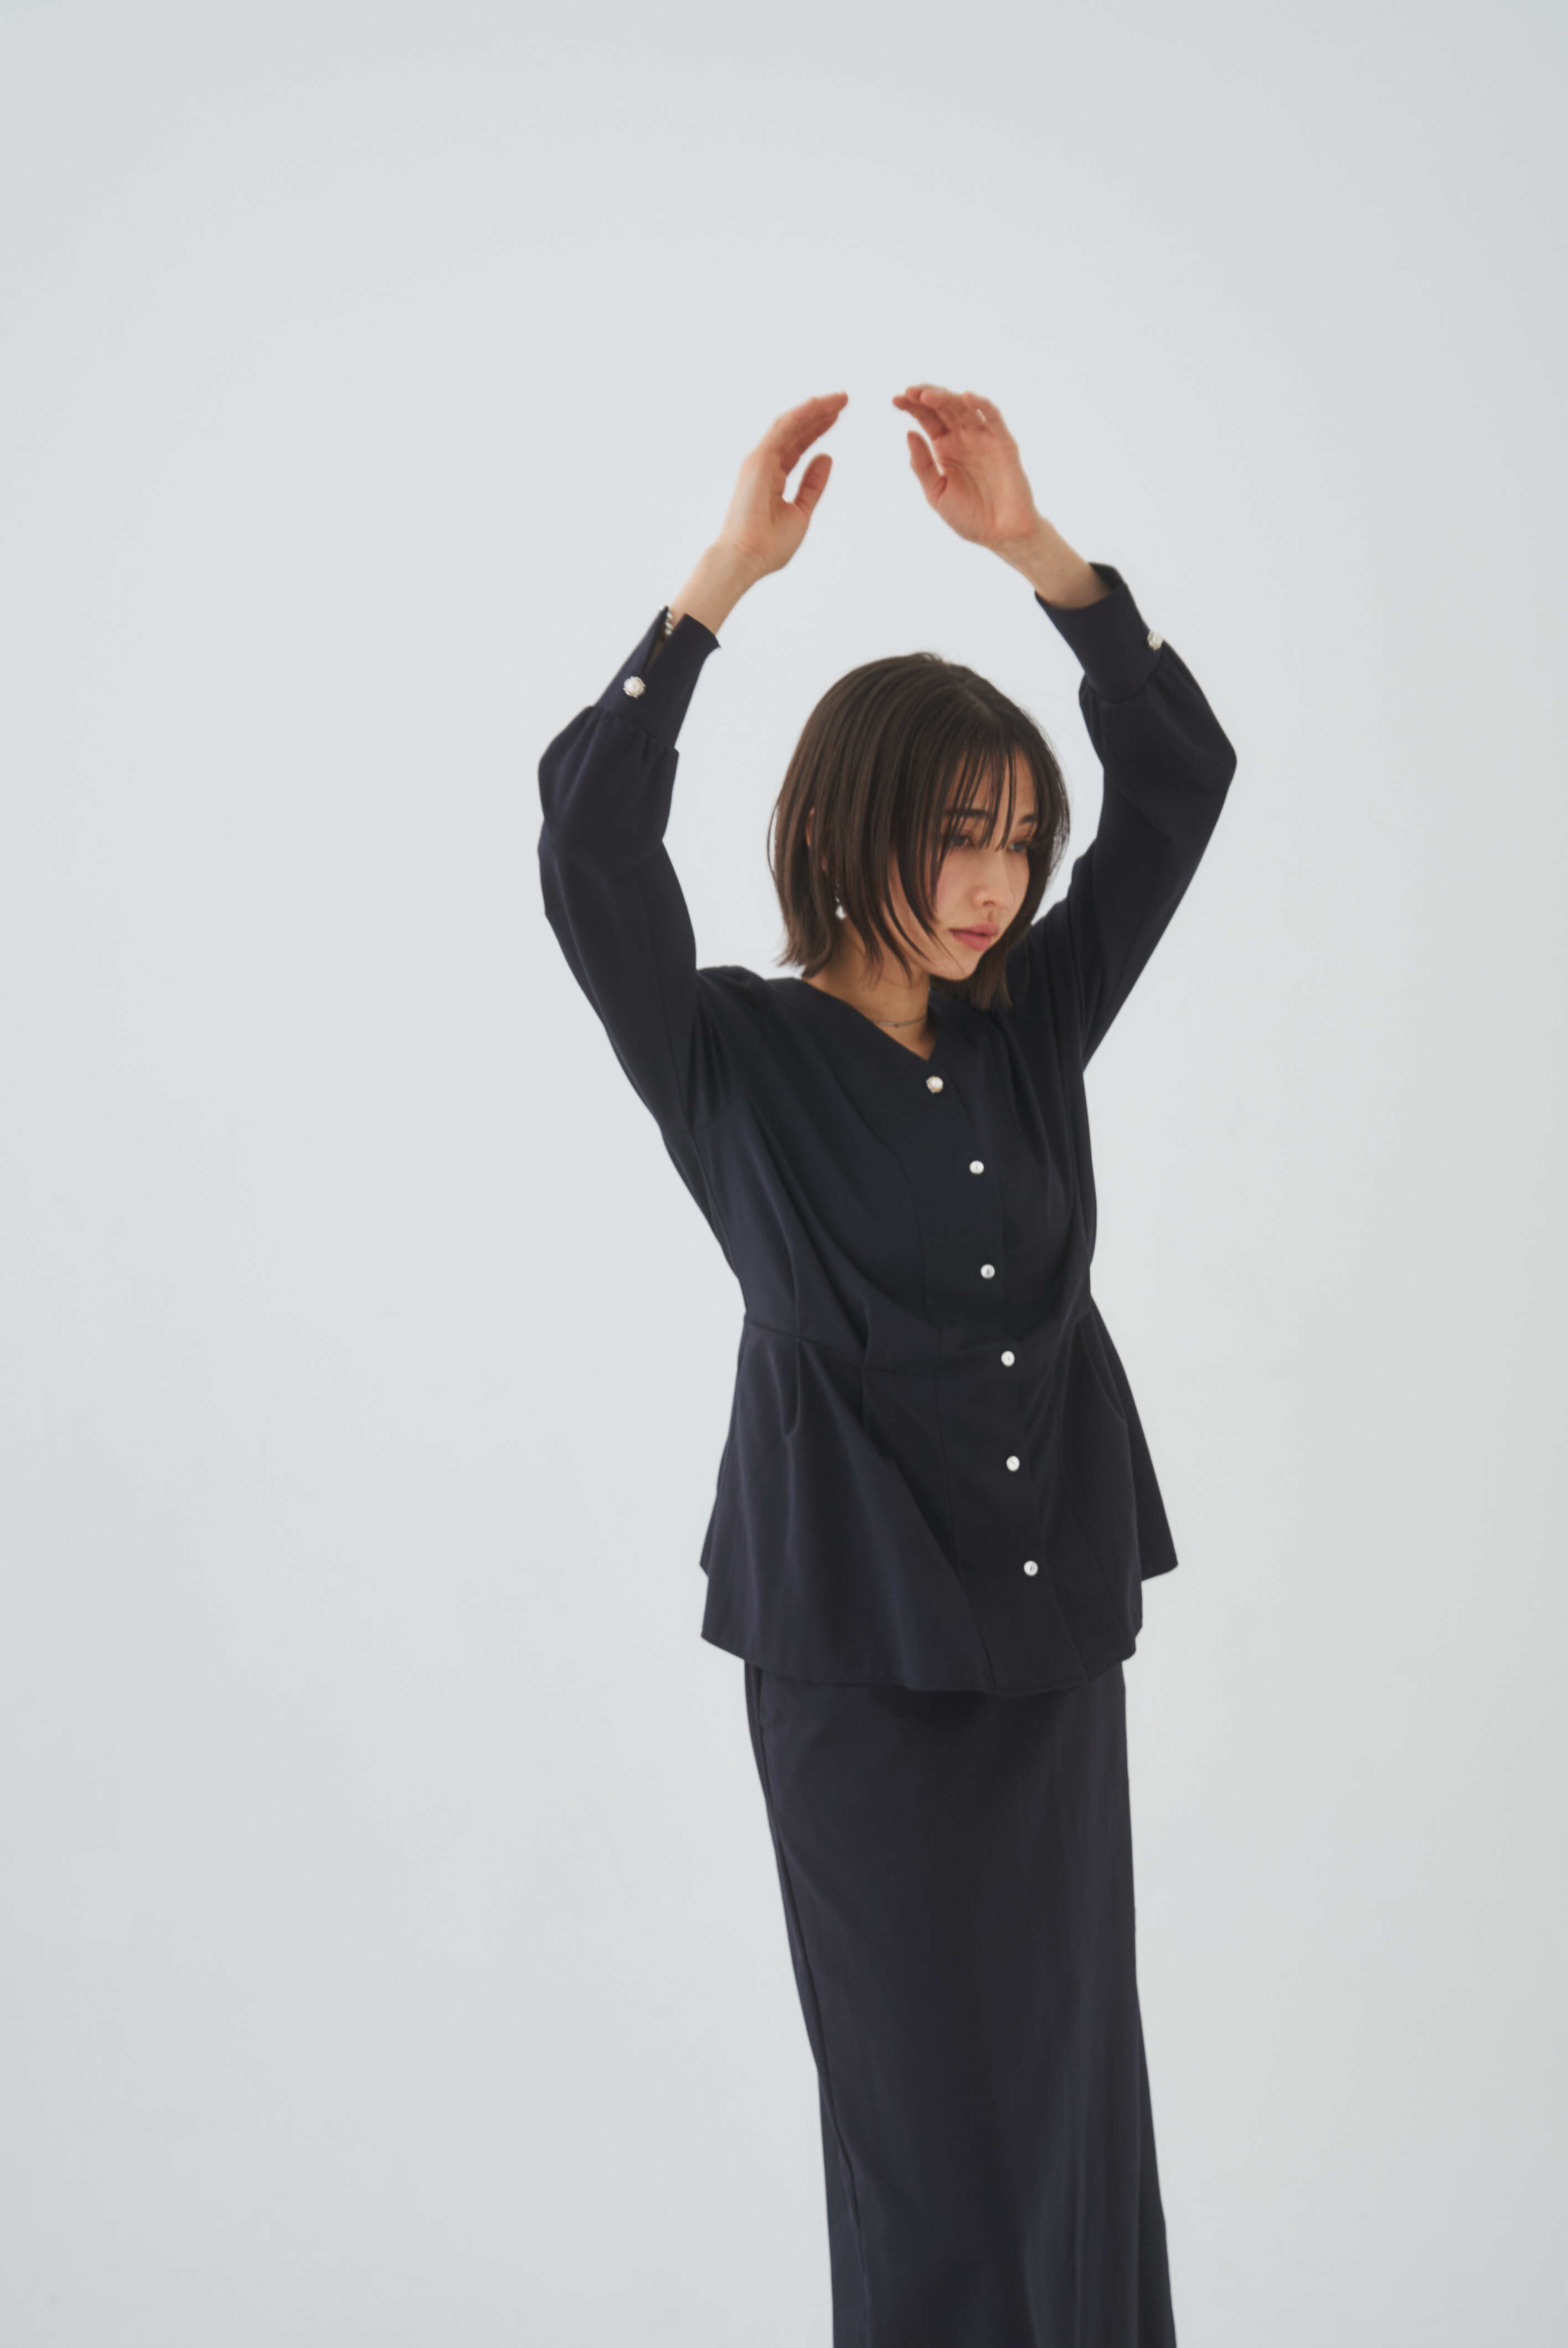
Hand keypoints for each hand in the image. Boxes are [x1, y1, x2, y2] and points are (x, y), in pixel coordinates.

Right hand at [714, 392, 847, 578]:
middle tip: (843, 399)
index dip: (816, 430)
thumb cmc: (769, 544)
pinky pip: (784, 429)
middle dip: (818, 414)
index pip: (796, 447)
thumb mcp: (801, 511)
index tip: (837, 417)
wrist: (747, 557)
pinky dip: (802, 414)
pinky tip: (820, 404)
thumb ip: (812, 485)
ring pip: (790, 425)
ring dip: (814, 409)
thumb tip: (827, 457)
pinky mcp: (759, 459)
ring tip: (839, 398)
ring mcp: (760, 461)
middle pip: (795, 432)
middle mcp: (764, 465)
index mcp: (772, 479)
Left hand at [892, 384, 1046, 551]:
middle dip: (925, 397)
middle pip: (943, 408)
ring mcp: (984, 438)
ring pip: (964, 408)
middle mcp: (964, 438)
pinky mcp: (1003, 443)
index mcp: (945, 448)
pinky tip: (966, 397)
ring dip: (946, 398)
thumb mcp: (936, 493)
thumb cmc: (970, 517)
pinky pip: (993, 418)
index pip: (927, 419)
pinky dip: (982, 405)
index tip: (895, 400)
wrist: (1001, 535)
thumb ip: (922, 466)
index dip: (912, 407)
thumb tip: (909, 433)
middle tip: (909, 392)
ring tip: (927, 395)